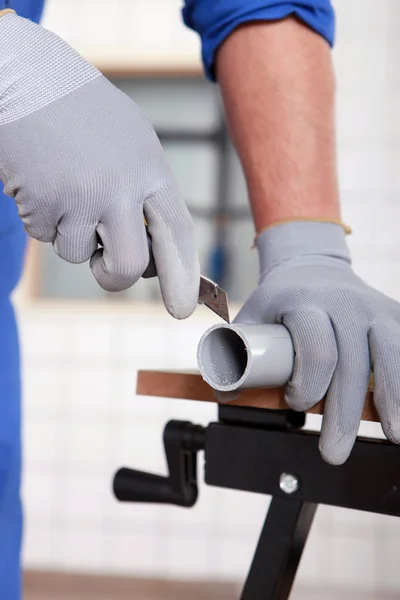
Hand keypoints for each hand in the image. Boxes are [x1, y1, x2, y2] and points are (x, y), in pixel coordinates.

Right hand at [0, 13, 198, 317]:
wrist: (25, 78)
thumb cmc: (81, 112)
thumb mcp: (131, 142)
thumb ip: (144, 194)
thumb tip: (149, 258)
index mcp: (149, 170)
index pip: (175, 234)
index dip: (182, 276)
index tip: (182, 308)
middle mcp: (119, 188)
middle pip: (128, 266)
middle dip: (115, 277)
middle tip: (105, 268)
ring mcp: (79, 197)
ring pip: (78, 254)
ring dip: (69, 232)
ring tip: (63, 185)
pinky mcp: (41, 203)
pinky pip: (44, 236)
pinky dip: (42, 217)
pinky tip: (42, 179)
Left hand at [235, 221, 399, 464]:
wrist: (313, 265)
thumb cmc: (282, 301)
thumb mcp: (253, 317)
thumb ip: (237, 353)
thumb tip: (227, 396)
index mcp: (304, 302)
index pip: (316, 349)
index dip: (308, 385)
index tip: (294, 404)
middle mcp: (344, 302)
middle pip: (352, 364)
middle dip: (344, 415)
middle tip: (333, 452)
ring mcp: (374, 308)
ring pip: (390, 355)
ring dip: (394, 399)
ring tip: (394, 435)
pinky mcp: (393, 315)